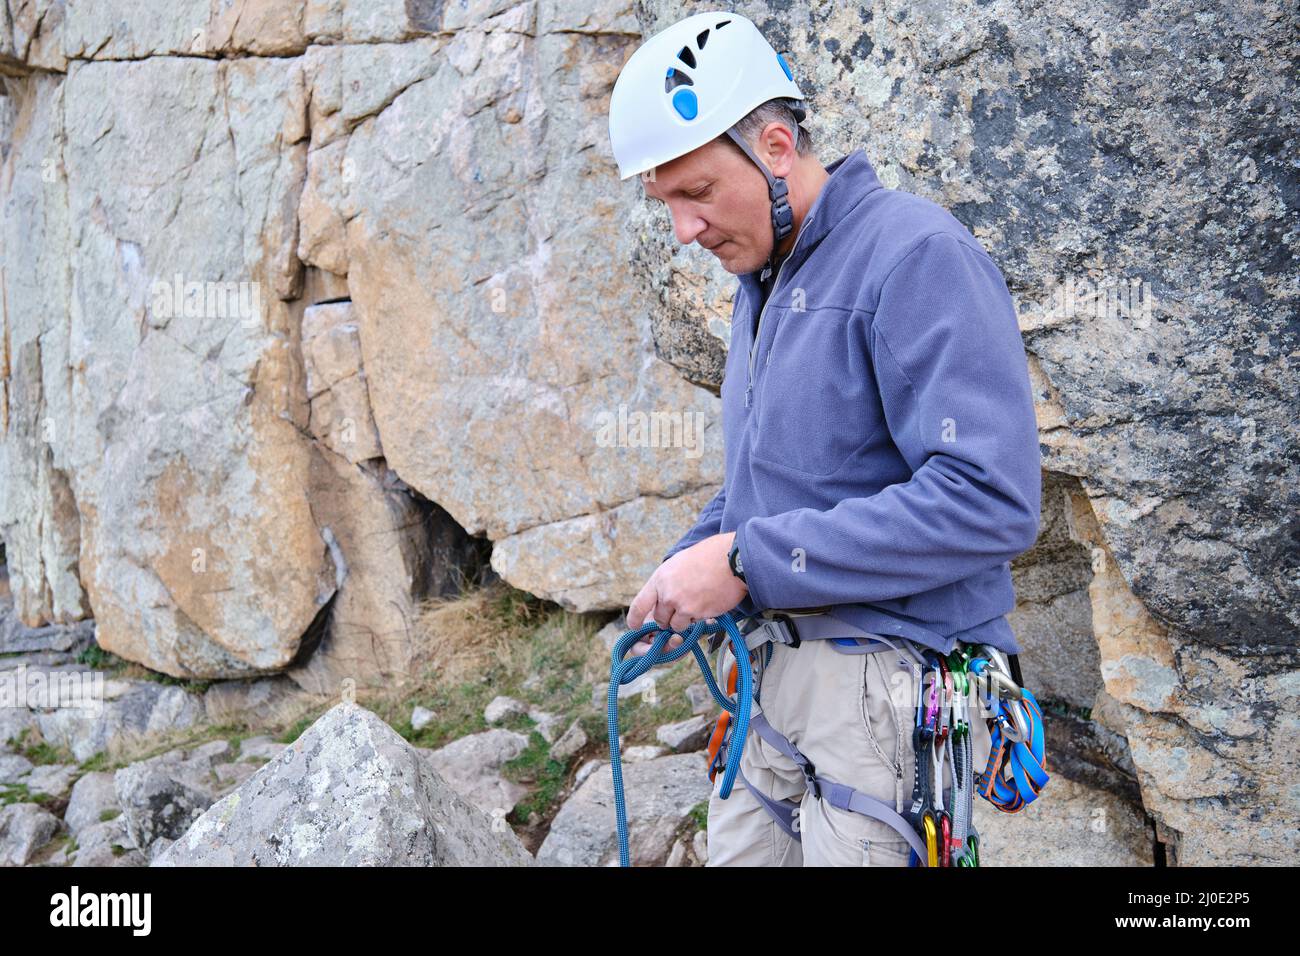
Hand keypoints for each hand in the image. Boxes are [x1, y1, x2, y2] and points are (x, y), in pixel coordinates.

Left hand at [625, 532, 747, 656]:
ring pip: (676, 625)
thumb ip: (668, 581)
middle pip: (659, 618)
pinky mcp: (699, 613)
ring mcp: (683, 605)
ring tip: (697, 604)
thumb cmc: (709, 556)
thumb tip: (663, 595)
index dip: (635, 618)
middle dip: (667, 618)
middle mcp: (668, 594)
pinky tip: (707, 603)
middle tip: (680, 609)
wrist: (732, 559)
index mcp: (660, 578)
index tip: (634, 626)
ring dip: (684, 620)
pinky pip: (693, 624)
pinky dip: (698, 619)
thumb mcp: (679, 562)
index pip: (640, 604)